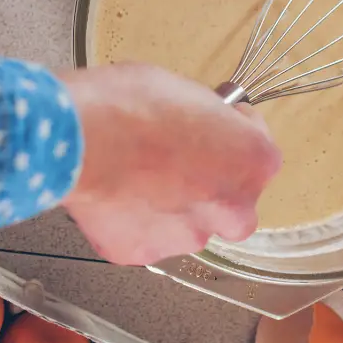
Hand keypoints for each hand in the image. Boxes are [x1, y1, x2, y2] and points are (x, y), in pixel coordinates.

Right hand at [59, 64, 281, 264]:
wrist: (82, 137)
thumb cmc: (133, 103)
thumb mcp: (188, 92)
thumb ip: (208, 122)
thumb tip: (200, 125)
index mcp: (253, 161)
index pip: (260, 154)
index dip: (233, 137)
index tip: (216, 128)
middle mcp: (230, 208)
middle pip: (234, 205)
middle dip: (214, 189)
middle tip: (183, 165)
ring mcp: (187, 236)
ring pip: (189, 226)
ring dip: (173, 208)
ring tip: (138, 180)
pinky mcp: (143, 251)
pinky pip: (145, 236)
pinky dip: (134, 221)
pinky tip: (115, 194)